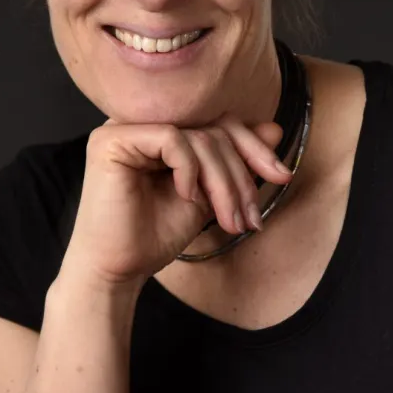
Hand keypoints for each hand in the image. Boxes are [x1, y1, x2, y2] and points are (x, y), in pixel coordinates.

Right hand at [58, 113, 292, 290]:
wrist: (119, 270)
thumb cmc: (156, 235)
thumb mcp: (210, 194)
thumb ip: (235, 161)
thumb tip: (275, 128)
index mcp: (162, 131)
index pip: (218, 123)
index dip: (253, 147)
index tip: (282, 175)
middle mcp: (141, 122)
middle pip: (212, 129)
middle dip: (240, 174)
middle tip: (250, 215)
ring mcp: (123, 128)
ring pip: (197, 136)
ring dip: (222, 182)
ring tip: (228, 220)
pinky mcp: (110, 140)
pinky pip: (170, 138)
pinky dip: (189, 170)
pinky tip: (187, 198)